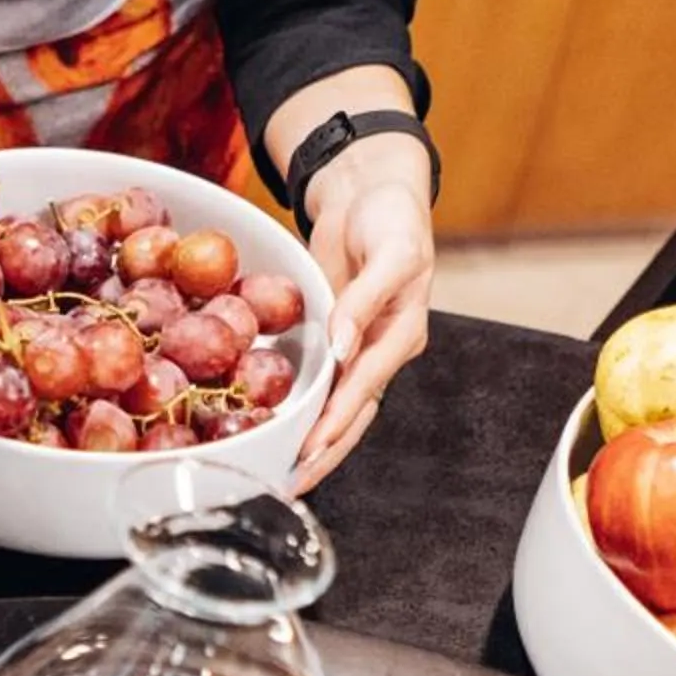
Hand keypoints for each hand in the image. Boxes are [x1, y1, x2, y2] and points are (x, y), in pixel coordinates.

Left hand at [295, 137, 435, 494]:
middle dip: (325, 452)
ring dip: (312, 443)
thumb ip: (366, 297)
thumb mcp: (392, 249)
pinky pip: (318, 383)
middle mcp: (380, 350)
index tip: (311, 446)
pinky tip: (274, 429)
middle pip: (354, 414)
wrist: (372, 192)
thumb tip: (343, 345)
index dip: (338, 419)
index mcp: (402, 333)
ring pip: (336, 408)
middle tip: (291, 484)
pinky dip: (300, 410)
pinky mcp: (334, 340)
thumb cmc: (392, 216)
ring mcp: (357, 349)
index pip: (366, 387)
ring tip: (281, 476)